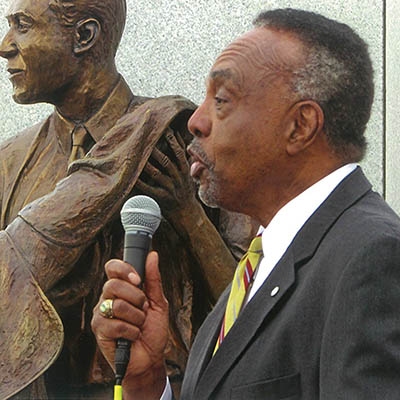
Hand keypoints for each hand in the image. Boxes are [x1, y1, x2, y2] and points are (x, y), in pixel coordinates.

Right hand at [91, 252, 168, 398]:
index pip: (113, 267)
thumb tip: (153, 255)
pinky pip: (115, 324)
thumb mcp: (158, 303)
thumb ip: (154, 279)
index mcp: (122, 288)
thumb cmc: (153, 331)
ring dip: (136, 317)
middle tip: (143, 308)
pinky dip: (131, 331)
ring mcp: (102, 314)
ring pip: (117, 304)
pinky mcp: (99, 330)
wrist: (150, 359)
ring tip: (138, 324)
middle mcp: (108, 297)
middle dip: (136, 297)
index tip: (138, 279)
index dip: (124, 269)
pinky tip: (132, 336)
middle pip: (113, 284)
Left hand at [136, 128, 197, 219]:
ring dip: (148, 164)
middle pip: (166, 162)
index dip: (173, 141)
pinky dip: (141, 182)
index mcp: (184, 171)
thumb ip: (183, 158)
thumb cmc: (185, 191)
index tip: (165, 129)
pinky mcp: (161, 198)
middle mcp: (178, 179)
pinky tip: (132, 176)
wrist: (187, 213)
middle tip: (147, 138)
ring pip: (158, 174)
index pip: (179, 153)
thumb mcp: (188, 174)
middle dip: (157, 150)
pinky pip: (149, 189)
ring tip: (138, 154)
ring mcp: (169, 188)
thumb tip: (179, 138)